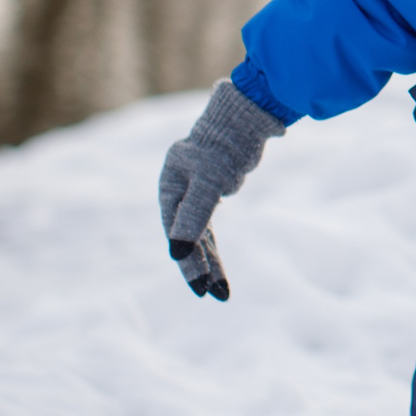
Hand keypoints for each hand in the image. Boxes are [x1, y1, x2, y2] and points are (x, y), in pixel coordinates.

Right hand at [156, 81, 283, 299]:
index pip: (176, 232)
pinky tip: (219, 274)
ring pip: (198, 239)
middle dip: (198, 268)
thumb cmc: (224, 146)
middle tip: (209, 295)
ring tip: (221, 294)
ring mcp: (193, 197)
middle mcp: (178, 195)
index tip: (199, 286)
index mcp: (169, 188)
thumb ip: (194, 215)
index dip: (187, 260)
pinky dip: (213, 252)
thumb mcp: (209, 182)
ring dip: (208, 265)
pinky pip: (208, 232)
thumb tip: (177, 252)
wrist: (245, 120)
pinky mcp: (211, 197)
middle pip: (185, 239)